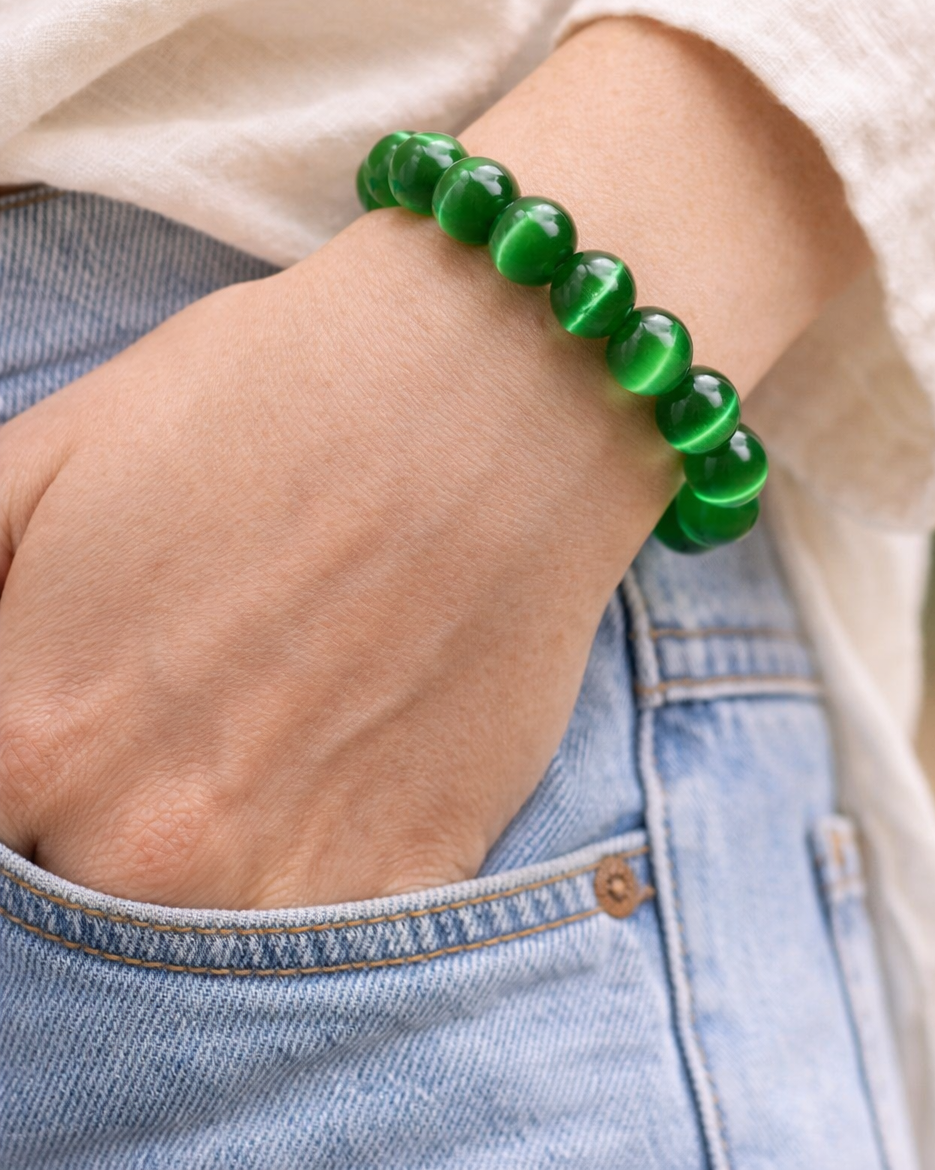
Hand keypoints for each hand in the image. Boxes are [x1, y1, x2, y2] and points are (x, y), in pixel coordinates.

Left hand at [0, 20, 867, 908]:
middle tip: (180, 691)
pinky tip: (344, 754)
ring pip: (185, 932)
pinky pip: (323, 940)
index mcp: (32, 734)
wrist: (494, 387)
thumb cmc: (272, 392)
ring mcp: (284, 883)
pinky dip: (317, 869)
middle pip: (66, 882)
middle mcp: (141, 845)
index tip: (83, 691)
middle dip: (97, 799)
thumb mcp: (47, 448)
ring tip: (264, 714)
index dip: (28, 739)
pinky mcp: (412, 880)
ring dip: (204, 844)